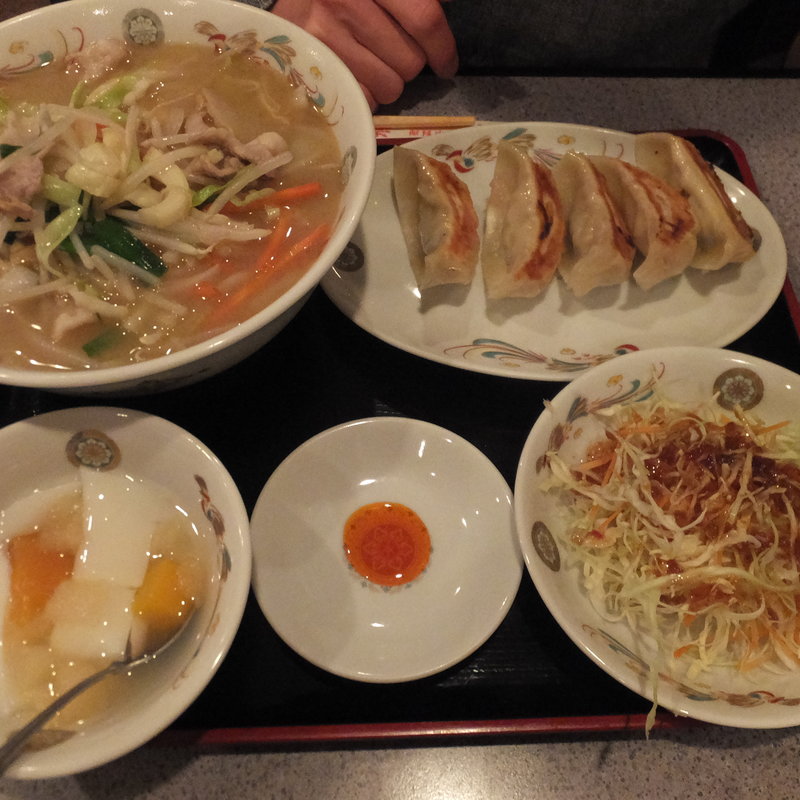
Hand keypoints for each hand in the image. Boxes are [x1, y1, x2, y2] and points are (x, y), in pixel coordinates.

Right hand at [272, 0, 457, 108]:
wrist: (291, 0)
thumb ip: (415, 0)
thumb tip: (446, 9)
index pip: (425, 19)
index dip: (443, 48)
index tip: (447, 65)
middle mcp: (347, 3)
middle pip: (411, 62)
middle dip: (411, 64)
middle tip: (395, 55)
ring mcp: (327, 37)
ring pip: (389, 86)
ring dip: (389, 82)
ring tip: (371, 63)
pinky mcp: (314, 66)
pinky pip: (363, 99)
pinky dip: (365, 94)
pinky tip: (354, 74)